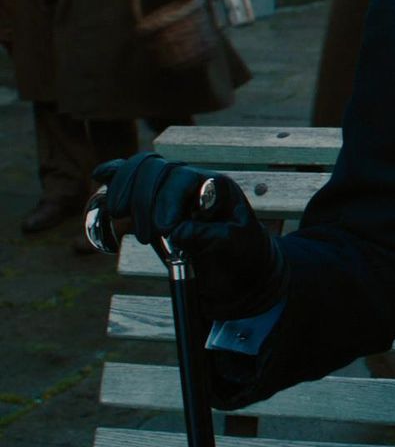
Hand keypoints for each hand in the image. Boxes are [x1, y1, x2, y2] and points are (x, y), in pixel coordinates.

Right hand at [95, 153, 286, 319]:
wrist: (239, 276)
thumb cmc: (242, 257)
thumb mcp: (235, 247)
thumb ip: (210, 235)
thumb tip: (178, 230)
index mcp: (216, 187)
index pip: (182, 177)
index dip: (166, 200)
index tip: (165, 230)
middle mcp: (192, 183)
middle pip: (156, 170)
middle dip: (142, 201)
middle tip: (145, 237)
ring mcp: (171, 191)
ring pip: (140, 171)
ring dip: (123, 191)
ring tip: (120, 218)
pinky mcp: (153, 205)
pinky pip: (131, 180)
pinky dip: (114, 176)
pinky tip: (99, 176)